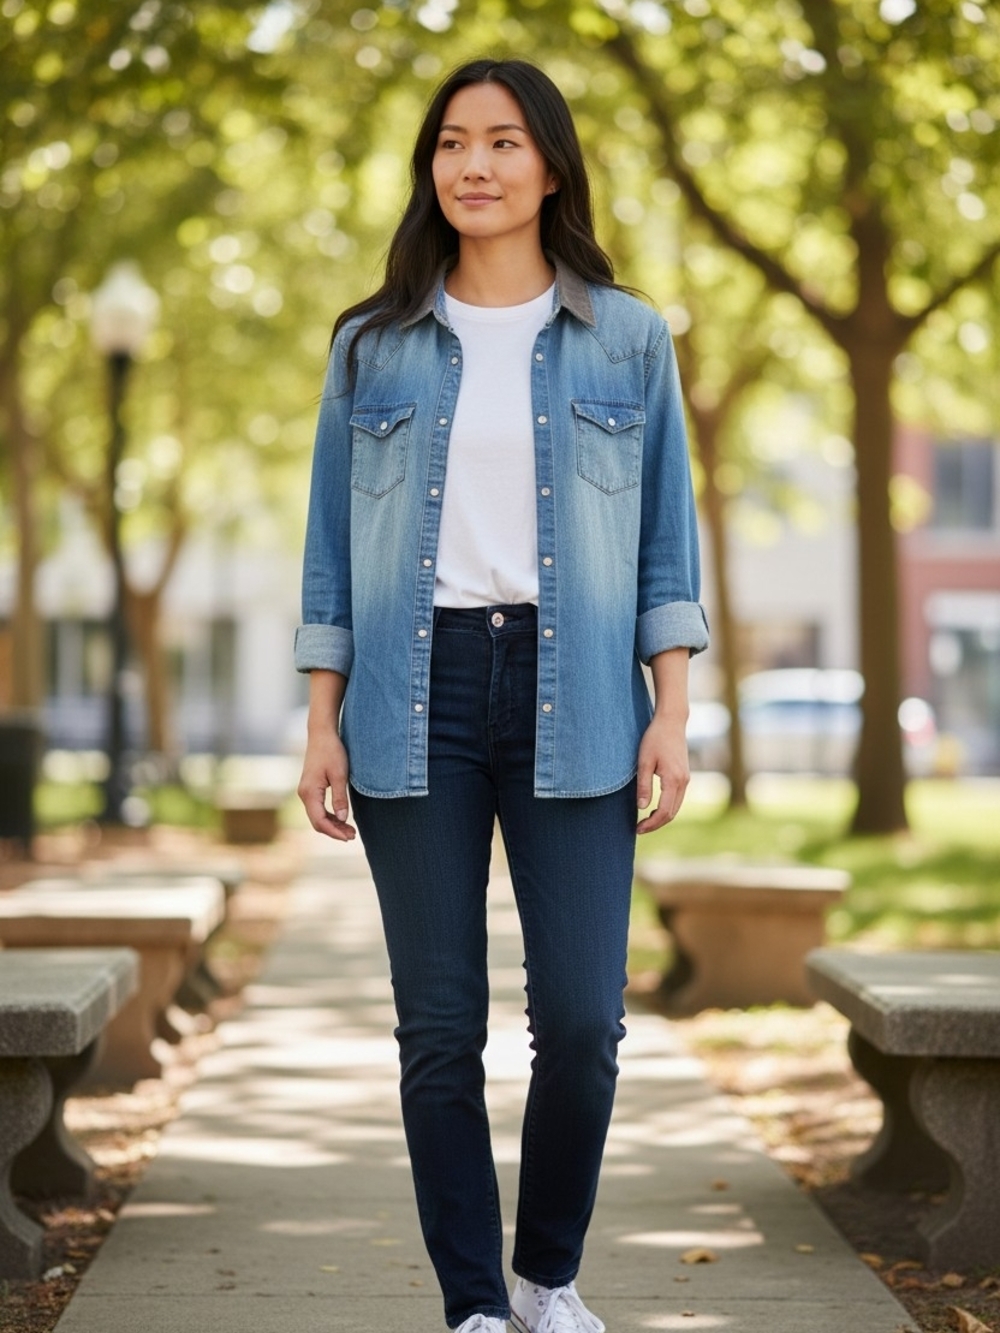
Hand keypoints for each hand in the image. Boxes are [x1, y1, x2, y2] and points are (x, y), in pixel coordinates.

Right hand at [297, 727, 356, 840]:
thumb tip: (343, 818)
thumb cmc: (332, 751)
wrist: (322, 734)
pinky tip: (342, 819)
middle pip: (317, 821)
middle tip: (352, 836)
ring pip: (317, 816)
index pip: (319, 821)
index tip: (349, 837)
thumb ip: (340, 798)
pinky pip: (318, 808)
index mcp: (309, 792)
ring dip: (333, 824)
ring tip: (350, 830)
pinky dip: (329, 816)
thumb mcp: (340, 775)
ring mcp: (306, 792)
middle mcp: (304, 794)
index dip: (334, 832)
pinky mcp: (311, 788)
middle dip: (334, 831)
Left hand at [636, 713, 689, 834]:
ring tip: (644, 821)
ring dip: (662, 817)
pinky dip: (667, 807)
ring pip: (676, 807)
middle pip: (672, 813)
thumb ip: (643, 785)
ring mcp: (686, 779)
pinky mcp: (684, 776)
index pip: (664, 812)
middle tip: (639, 828)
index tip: (637, 828)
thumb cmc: (655, 738)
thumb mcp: (644, 761)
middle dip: (656, 824)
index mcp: (674, 780)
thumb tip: (642, 808)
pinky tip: (654, 807)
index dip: (651, 824)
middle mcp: (683, 782)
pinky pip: (677, 799)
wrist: (672, 722)